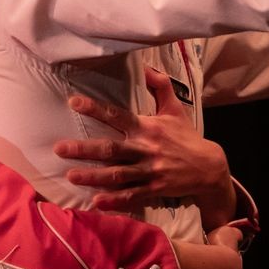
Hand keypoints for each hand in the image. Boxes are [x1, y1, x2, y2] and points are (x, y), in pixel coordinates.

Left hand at [54, 68, 236, 226]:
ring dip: (93, 177)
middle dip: (84, 149)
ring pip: (117, 175)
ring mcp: (150, 172)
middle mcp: (147, 149)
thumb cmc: (186, 137)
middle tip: (59, 148)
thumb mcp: (175, 109)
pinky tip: (96, 202)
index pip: (118, 115)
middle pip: (111, 149)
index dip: (95, 109)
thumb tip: (146, 66)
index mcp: (148, 127)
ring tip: (71, 176)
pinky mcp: (154, 190)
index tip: (73, 102)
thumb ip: (160, 86)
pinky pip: (131, 196)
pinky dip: (115, 201)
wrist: (209, 167)